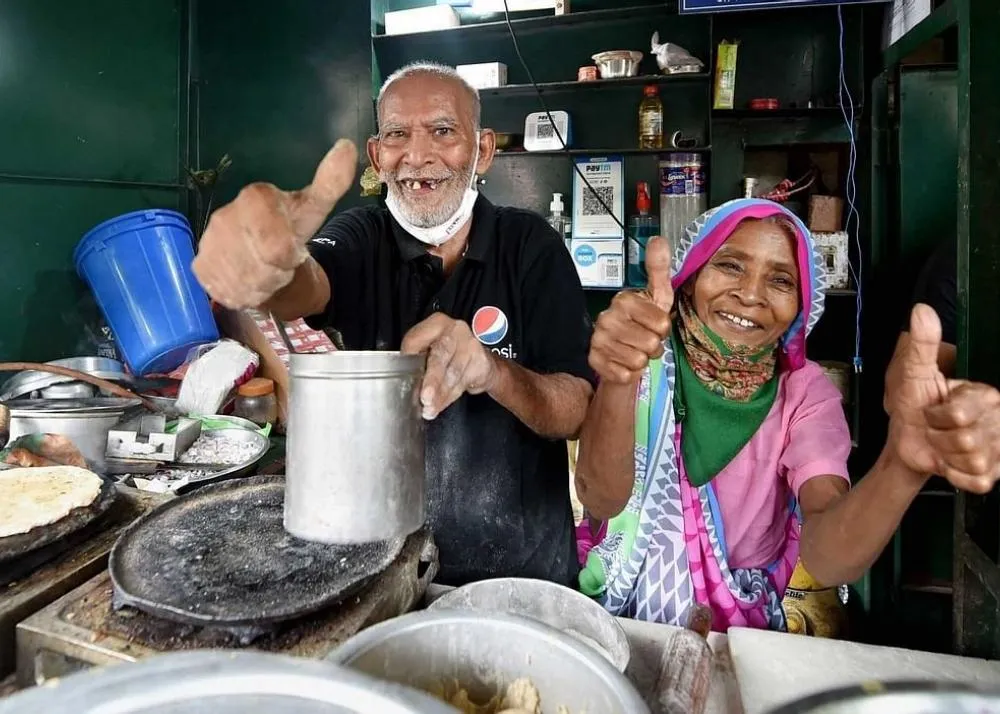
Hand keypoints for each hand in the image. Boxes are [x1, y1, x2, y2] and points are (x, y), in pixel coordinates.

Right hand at [192, 140, 357, 309]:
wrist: (259, 256)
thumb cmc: (288, 231)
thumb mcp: (312, 209)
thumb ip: (331, 182)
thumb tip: (347, 147)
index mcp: (254, 198)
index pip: (278, 247)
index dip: (289, 256)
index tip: (291, 250)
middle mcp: (224, 217)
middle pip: (265, 267)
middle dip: (278, 273)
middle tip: (279, 265)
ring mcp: (209, 242)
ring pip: (247, 284)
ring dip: (264, 285)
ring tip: (265, 273)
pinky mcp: (200, 266)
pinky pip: (229, 291)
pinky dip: (244, 294)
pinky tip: (247, 281)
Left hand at [401, 313, 498, 419]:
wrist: (479, 361)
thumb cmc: (448, 354)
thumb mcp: (429, 349)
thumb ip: (416, 359)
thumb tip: (404, 380)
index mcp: (437, 323)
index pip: (416, 339)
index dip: (408, 360)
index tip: (403, 377)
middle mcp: (455, 329)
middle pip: (440, 355)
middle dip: (431, 380)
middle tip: (424, 397)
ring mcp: (470, 345)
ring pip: (452, 373)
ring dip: (439, 394)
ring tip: (429, 407)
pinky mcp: (481, 361)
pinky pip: (462, 384)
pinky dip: (448, 398)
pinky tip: (440, 405)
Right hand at [588, 236, 672, 383]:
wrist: (620, 352)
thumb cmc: (643, 324)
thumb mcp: (656, 297)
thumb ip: (658, 270)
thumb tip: (658, 239)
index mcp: (624, 300)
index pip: (661, 323)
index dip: (663, 329)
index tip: (653, 326)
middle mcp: (607, 318)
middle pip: (650, 344)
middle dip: (653, 347)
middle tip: (644, 341)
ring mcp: (598, 340)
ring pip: (638, 361)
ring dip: (641, 361)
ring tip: (634, 351)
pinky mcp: (593, 361)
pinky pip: (625, 375)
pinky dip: (629, 373)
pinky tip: (622, 363)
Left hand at [890, 303, 999, 492]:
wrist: (907, 439)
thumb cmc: (914, 404)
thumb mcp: (914, 373)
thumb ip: (922, 345)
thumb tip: (921, 311)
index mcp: (986, 396)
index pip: (960, 415)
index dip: (936, 416)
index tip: (932, 409)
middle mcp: (998, 421)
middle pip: (965, 440)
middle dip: (938, 436)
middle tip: (934, 428)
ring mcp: (997, 448)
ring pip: (972, 461)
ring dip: (945, 455)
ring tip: (941, 443)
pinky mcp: (990, 474)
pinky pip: (976, 482)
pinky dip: (955, 476)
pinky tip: (949, 464)